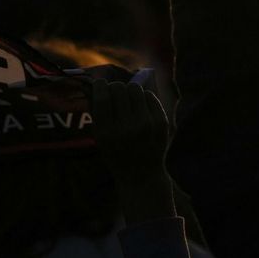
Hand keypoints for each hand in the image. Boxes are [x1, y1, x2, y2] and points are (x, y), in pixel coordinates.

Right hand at [91, 79, 175, 222]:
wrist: (141, 175)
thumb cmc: (116, 153)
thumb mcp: (100, 139)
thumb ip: (97, 113)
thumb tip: (97, 85)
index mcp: (107, 133)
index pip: (103, 98)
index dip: (100, 86)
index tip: (100, 82)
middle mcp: (127, 128)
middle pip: (119, 89)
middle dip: (114, 87)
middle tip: (114, 90)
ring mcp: (146, 125)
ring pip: (135, 89)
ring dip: (129, 90)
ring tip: (127, 98)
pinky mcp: (161, 122)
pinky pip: (150, 96)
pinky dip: (143, 97)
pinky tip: (140, 106)